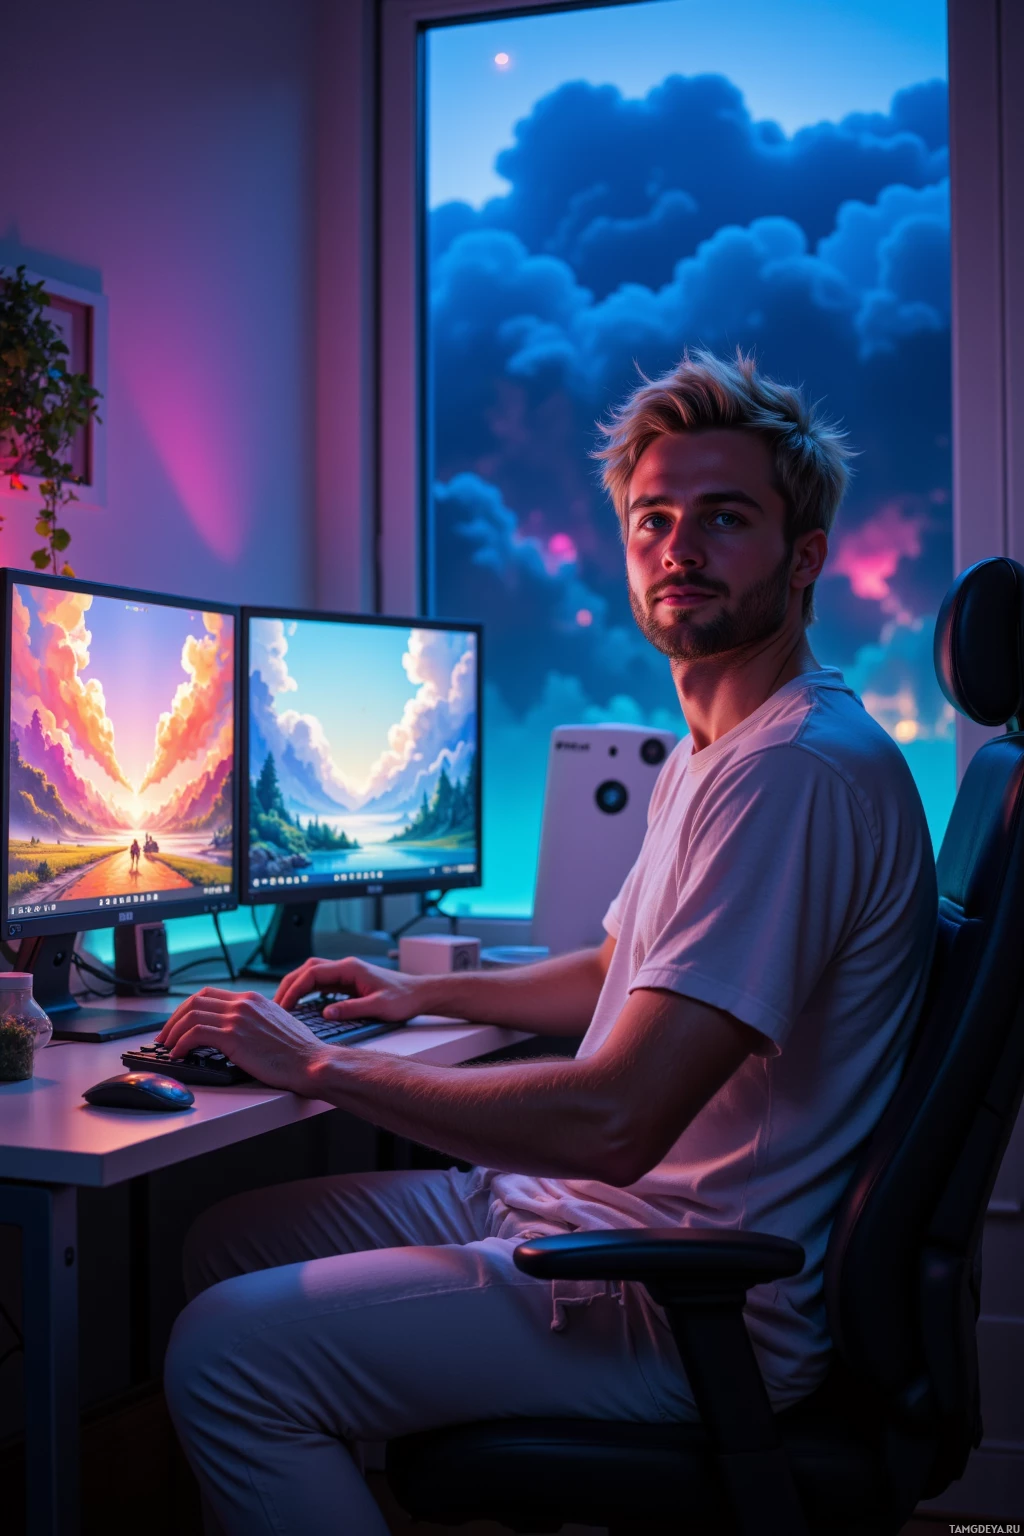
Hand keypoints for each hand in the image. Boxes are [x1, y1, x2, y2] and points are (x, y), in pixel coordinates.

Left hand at [156, 988, 329, 1093]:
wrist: (311, 1062)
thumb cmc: (298, 1051)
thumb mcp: (275, 1024)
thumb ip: (254, 1020)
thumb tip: (236, 1031)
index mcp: (252, 999)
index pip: (209, 994)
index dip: (187, 1009)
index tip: (179, 1024)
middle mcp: (243, 1003)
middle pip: (194, 1001)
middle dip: (174, 1019)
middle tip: (165, 1036)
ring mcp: (238, 1018)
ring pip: (190, 1015)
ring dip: (173, 1032)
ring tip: (168, 1046)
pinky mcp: (233, 1036)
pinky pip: (195, 1034)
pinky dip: (180, 1043)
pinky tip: (178, 1054)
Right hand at [274, 955, 425, 1022]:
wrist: (419, 994)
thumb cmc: (403, 998)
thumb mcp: (379, 1007)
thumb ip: (352, 1009)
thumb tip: (327, 1013)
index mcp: (350, 968)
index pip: (313, 973)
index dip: (295, 989)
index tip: (284, 1006)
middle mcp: (345, 967)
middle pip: (307, 969)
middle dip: (289, 985)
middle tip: (276, 1006)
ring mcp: (346, 973)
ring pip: (312, 974)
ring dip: (296, 987)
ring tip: (284, 1006)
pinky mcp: (348, 982)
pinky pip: (321, 983)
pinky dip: (307, 992)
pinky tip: (301, 1005)